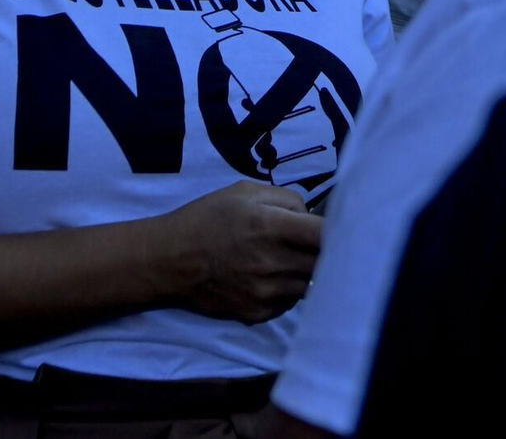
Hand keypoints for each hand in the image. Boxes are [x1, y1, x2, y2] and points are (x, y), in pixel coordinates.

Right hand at [153, 181, 322, 323]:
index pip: (324, 234)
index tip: (334, 229)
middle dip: (324, 253)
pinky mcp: (258, 314)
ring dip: (305, 273)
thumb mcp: (243, 192)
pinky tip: (271, 278)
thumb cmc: (207, 218)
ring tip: (287, 260)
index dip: (336, 231)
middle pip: (323, 264)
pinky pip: (289, 303)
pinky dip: (287, 291)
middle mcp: (271, 263)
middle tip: (312, 245)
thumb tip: (312, 217)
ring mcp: (265, 293)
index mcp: (269, 226)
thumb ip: (285, 200)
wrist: (170, 260)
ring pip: (309, 285)